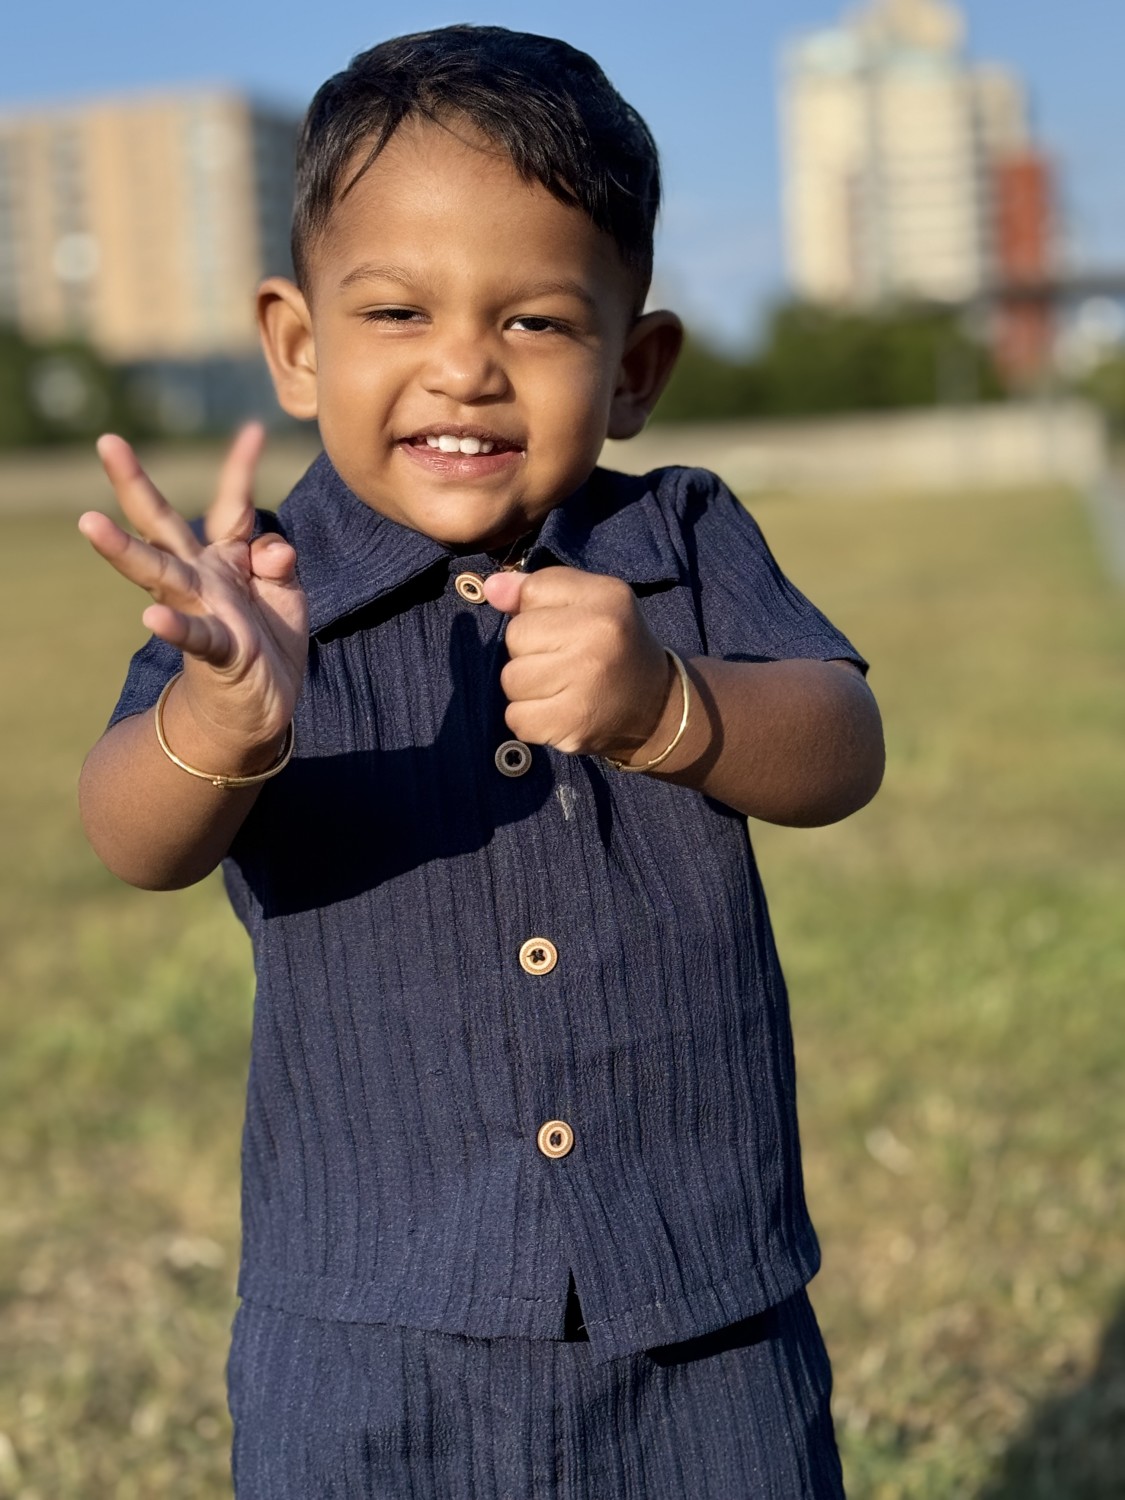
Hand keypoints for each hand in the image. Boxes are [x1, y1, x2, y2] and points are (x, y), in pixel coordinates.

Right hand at [78, 424, 307, 757]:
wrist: (257, 709)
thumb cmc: (268, 643)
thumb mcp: (287, 595)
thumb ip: (279, 564)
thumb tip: (275, 547)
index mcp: (226, 558)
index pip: (232, 504)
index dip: (241, 467)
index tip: (254, 428)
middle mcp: (204, 578)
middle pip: (164, 526)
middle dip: (134, 485)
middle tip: (107, 442)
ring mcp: (203, 611)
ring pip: (160, 574)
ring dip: (125, 550)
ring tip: (90, 524)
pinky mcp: (216, 650)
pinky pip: (194, 635)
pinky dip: (174, 628)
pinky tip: (151, 619)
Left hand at [483, 566, 672, 758]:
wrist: (658, 707)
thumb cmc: (614, 647)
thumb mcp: (590, 603)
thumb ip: (539, 589)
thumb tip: (491, 589)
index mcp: (605, 597)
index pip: (532, 590)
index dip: (538, 611)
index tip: (566, 628)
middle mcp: (598, 636)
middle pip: (516, 636)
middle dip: (530, 651)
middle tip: (565, 662)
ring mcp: (585, 683)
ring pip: (511, 679)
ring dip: (527, 688)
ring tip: (561, 688)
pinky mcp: (571, 724)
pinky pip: (516, 717)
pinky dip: (530, 719)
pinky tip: (558, 713)